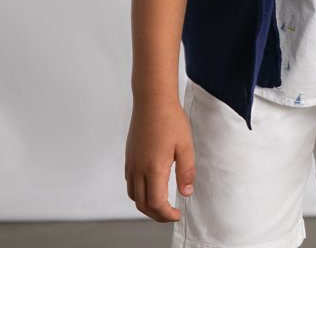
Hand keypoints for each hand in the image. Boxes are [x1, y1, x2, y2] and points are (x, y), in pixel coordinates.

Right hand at [125, 98, 195, 221]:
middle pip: (142, 204)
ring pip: (133, 195)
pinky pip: (130, 182)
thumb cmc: (170, 119)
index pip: (156, 203)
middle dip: (157, 215)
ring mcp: (131, 163)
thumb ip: (186, 172)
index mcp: (153, 168)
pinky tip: (151, 186)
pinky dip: (139, 192)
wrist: (152, 100)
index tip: (178, 214)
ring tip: (162, 204)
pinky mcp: (129, 156)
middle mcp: (138, 169)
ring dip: (146, 205)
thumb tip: (186, 193)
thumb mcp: (185, 146)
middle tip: (171, 214)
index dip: (166, 215)